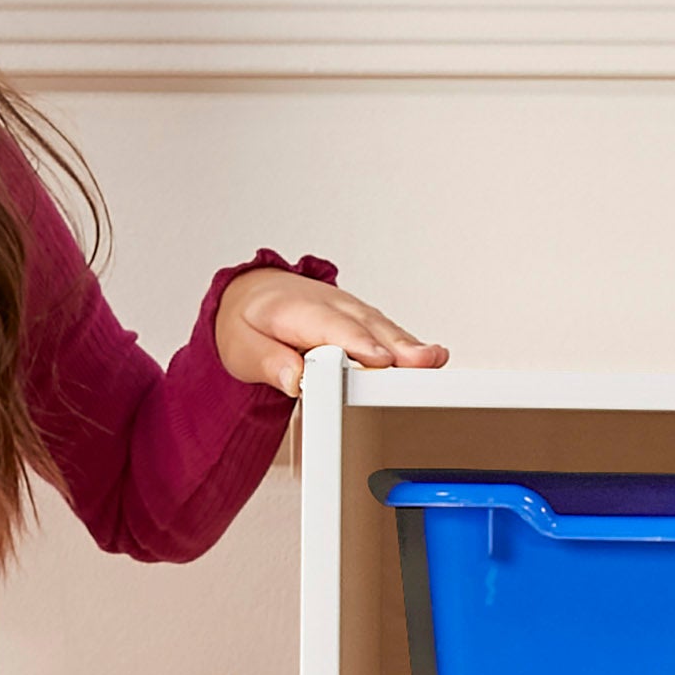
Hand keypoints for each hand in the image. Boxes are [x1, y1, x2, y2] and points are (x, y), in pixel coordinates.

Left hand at [215, 267, 445, 394]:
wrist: (250, 297)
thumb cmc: (248, 323)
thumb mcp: (240, 346)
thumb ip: (267, 362)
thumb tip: (294, 377)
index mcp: (295, 309)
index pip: (331, 327)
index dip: (357, 343)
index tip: (379, 361)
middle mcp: (329, 305)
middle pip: (366, 327)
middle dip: (395, 346)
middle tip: (423, 362)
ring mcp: (349, 310)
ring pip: (381, 328)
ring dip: (408, 345)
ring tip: (434, 360)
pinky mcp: (361, 321)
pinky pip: (386, 332)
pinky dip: (407, 345)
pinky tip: (428, 358)